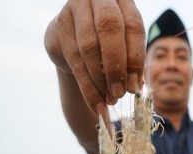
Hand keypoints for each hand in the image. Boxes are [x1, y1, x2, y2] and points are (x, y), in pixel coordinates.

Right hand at [44, 0, 145, 114]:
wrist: (78, 42)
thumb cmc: (111, 44)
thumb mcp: (126, 48)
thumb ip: (133, 63)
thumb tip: (135, 87)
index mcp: (122, 0)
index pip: (133, 26)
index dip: (135, 57)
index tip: (135, 85)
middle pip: (109, 29)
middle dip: (116, 66)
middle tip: (120, 93)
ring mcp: (73, 11)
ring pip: (88, 48)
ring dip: (100, 81)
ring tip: (110, 101)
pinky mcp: (57, 28)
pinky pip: (74, 61)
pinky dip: (88, 88)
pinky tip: (96, 104)